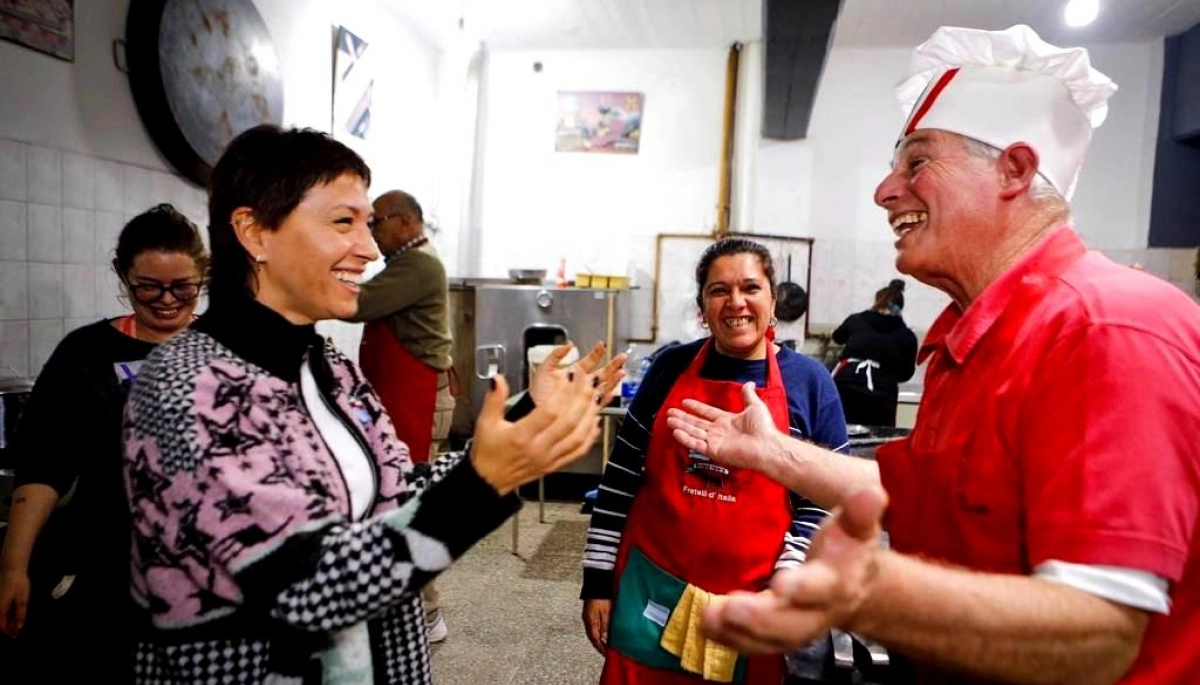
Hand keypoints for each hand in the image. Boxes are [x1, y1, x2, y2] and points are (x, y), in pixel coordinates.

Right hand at [0, 566, 29, 636]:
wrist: (10, 566)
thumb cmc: (18, 581)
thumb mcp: (22, 598)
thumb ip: (20, 613)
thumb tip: (18, 626)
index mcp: (0, 607)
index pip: (2, 625)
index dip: (9, 631)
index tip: (15, 635)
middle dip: (7, 626)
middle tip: (16, 628)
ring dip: (5, 619)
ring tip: (15, 620)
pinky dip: (3, 612)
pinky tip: (11, 610)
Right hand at [471, 369, 610, 494]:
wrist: (489, 480)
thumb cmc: (488, 452)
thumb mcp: (485, 422)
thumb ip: (494, 399)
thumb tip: (498, 379)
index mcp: (521, 435)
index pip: (549, 411)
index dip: (562, 392)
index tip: (568, 377)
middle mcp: (538, 448)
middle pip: (569, 422)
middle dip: (582, 399)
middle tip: (588, 382)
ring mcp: (549, 458)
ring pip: (578, 436)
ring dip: (590, 416)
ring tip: (595, 398)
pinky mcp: (554, 465)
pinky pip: (578, 451)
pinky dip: (590, 437)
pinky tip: (594, 424)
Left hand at [528, 342, 625, 408]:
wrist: (533, 408)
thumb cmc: (537, 390)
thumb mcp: (545, 367)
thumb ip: (556, 354)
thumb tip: (568, 344)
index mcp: (574, 372)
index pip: (590, 360)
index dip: (597, 352)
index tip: (602, 345)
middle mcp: (582, 383)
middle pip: (602, 373)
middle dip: (613, 365)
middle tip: (622, 358)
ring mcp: (584, 395)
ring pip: (604, 386)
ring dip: (613, 379)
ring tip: (621, 372)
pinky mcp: (584, 407)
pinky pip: (598, 402)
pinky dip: (606, 398)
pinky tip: (612, 392)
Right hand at [582, 598, 611, 654]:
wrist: (596, 583)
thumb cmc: (602, 596)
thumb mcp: (606, 612)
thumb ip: (605, 626)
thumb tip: (605, 638)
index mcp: (590, 621)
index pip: (595, 639)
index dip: (600, 647)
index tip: (606, 653)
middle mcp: (586, 620)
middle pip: (592, 637)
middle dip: (598, 645)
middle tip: (606, 651)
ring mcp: (587, 616)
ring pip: (592, 632)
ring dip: (597, 638)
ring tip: (605, 644)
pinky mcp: (589, 612)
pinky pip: (592, 626)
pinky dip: (597, 632)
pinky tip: (602, 633)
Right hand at [666, 381, 778, 471]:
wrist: (766, 445)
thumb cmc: (764, 428)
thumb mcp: (755, 406)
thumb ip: (748, 395)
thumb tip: (749, 383)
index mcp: (727, 421)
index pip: (707, 412)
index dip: (696, 407)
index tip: (685, 402)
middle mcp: (719, 432)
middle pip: (696, 423)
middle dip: (683, 417)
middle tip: (670, 412)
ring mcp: (716, 442)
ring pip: (693, 432)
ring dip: (681, 426)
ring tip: (669, 419)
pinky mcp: (714, 451)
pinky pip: (696, 444)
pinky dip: (686, 438)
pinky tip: (676, 431)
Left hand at [700, 488, 887, 652]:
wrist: (855, 587)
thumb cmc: (848, 550)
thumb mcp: (857, 527)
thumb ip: (861, 511)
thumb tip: (872, 492)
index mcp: (837, 583)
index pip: (822, 589)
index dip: (804, 589)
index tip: (783, 583)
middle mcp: (816, 612)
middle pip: (791, 624)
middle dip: (760, 618)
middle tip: (732, 608)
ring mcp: (796, 627)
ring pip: (768, 638)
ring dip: (738, 631)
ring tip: (710, 617)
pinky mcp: (776, 633)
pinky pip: (753, 642)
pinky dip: (729, 637)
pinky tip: (707, 624)